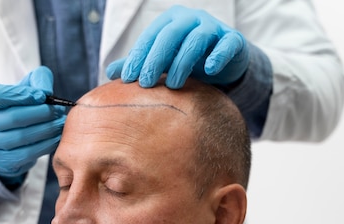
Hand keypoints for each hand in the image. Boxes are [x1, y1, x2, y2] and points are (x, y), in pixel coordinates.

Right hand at [0, 66, 65, 184]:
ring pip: (20, 137)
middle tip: (56, 110)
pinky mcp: (0, 162)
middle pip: (12, 118)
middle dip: (40, 113)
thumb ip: (36, 80)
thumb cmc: (15, 107)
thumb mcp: (22, 88)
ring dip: (45, 129)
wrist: (5, 136)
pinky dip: (45, 145)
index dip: (21, 95)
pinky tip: (55, 137)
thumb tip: (46, 92)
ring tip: (59, 122)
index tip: (41, 95)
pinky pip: (26, 154)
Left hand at [106, 5, 249, 88]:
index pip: (150, 37)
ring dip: (183, 62)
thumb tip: (110, 74)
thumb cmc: (187, 60)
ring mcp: (213, 27)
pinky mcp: (233, 39)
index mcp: (170, 21)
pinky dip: (217, 56)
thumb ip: (140, 64)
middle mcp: (191, 19)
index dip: (137, 57)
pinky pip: (226, 45)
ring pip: (196, 39)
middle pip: (170, 35)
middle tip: (146, 84)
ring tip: (173, 85)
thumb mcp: (162, 62)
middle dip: (156, 59)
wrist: (224, 61)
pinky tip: (208, 70)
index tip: (127, 80)